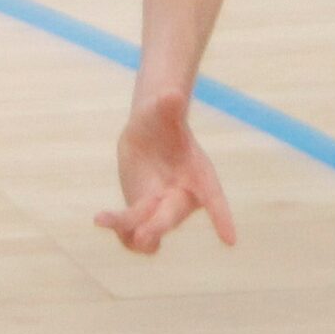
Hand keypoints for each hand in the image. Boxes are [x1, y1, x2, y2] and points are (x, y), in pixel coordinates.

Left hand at [96, 93, 236, 254]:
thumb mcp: (162, 110)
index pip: (214, 198)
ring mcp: (161, 207)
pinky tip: (104, 220)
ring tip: (104, 219)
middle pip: (172, 217)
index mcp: (199, 175)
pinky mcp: (142, 212)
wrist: (147, 131)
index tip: (230, 240)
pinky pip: (135, 233)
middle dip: (158, 227)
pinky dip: (123, 234)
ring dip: (132, 234)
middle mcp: (182, 196)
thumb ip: (168, 106)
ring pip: (150, 231)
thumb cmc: (162, 118)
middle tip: (143, 235)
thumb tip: (172, 93)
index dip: (222, 218)